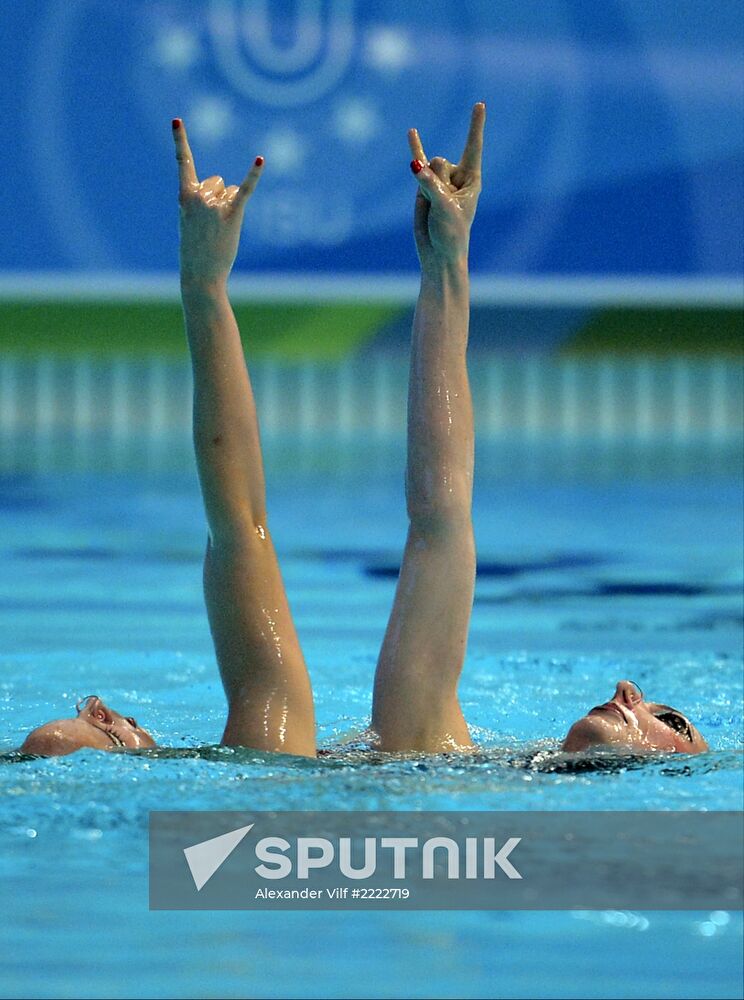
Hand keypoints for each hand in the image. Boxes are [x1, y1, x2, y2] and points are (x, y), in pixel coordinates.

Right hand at [172, 118, 263, 286]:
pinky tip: (260, 160)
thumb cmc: (195, 251)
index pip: (183, 163)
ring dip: (230, 207)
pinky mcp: (232, 214)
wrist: (200, 275)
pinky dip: (254, 175)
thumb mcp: (190, 221)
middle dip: (219, 200)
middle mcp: (198, 196)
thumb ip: (199, 202)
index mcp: (184, 196)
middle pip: (218, 182)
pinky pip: (245, 191)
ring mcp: (214, 205)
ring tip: (220, 229)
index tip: (176, 120)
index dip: (179, 140)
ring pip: (231, 191)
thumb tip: (223, 189)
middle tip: (210, 226)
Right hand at [408, 102, 484, 273]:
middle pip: (440, 162)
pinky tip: (412, 132)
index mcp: (472, 179)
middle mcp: (456, 176)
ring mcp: (439, 180)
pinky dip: (416, 147)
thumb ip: (431, 184)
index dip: (475, 125)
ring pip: (426, 168)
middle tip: (441, 206)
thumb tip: (415, 164)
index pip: (473, 146)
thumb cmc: (450, 234)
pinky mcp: (424, 186)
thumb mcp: (444, 207)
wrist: (438, 253)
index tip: (479, 104)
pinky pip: (418, 162)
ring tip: (432, 208)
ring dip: (425, 187)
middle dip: (435, 182)